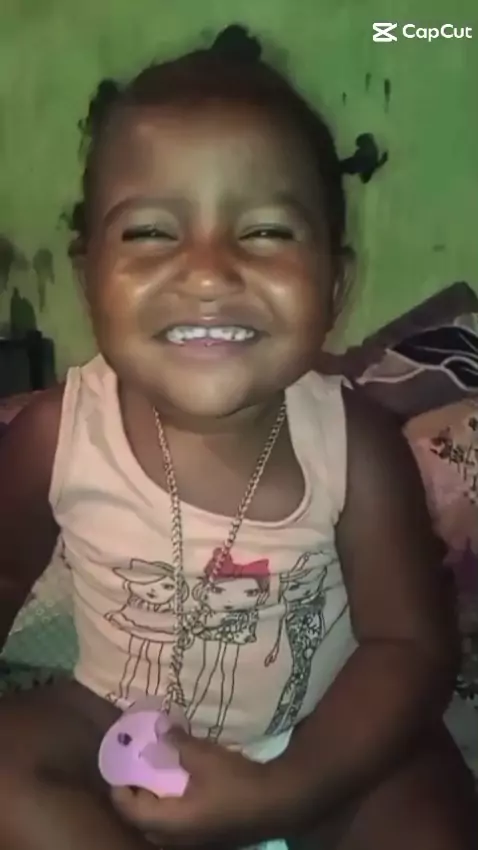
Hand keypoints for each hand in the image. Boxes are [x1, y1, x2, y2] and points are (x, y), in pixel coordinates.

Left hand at [111, 727, 303, 846]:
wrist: (278, 801)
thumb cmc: (236, 781)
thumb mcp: (204, 756)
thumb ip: (179, 743)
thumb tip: (161, 728)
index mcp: (171, 822)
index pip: (131, 811)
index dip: (120, 791)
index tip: (117, 769)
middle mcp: (179, 839)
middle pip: (144, 824)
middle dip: (135, 802)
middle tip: (135, 774)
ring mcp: (196, 842)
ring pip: (163, 829)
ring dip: (155, 808)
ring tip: (156, 781)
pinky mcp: (211, 838)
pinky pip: (180, 829)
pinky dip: (172, 811)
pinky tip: (182, 790)